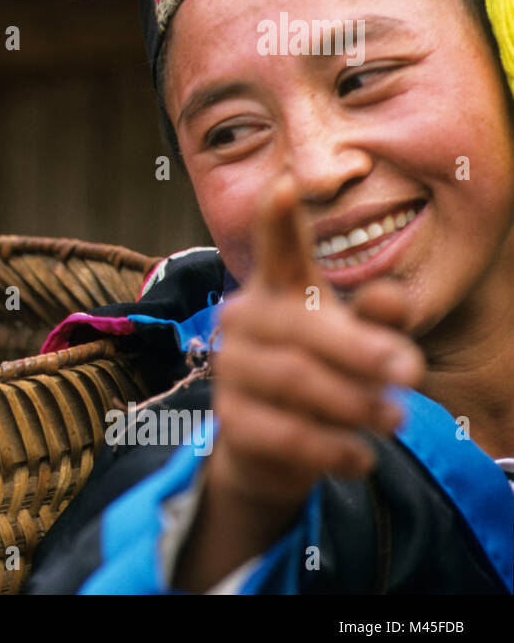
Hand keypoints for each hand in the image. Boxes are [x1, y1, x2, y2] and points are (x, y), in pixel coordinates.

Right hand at [175, 174, 425, 590]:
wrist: (269, 447)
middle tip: (413, 374)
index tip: (287, 185)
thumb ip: (375, 321)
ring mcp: (231, 367)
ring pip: (295, 380)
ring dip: (354, 403)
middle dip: (362, 351)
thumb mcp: (357, 343)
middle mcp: (244, 319)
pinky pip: (285, 432)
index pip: (277, 248)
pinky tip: (362, 457)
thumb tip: (393, 298)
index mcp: (278, 289)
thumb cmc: (323, 375)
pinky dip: (332, 448)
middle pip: (303, 329)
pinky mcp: (230, 419)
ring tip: (395, 420)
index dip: (279, 219)